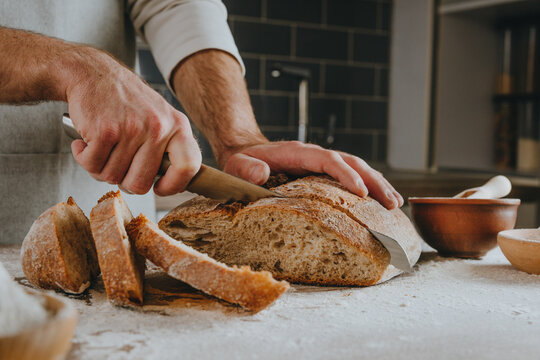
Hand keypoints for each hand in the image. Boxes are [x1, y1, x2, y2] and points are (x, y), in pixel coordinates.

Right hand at [66, 48, 200, 195]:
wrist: (94, 73)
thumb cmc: (127, 103)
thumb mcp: (160, 118)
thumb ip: (168, 148)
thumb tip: (173, 185)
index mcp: (178, 125)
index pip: (189, 166)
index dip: (174, 186)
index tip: (159, 188)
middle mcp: (158, 127)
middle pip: (140, 184)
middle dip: (124, 182)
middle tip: (118, 165)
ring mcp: (132, 129)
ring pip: (112, 176)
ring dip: (100, 168)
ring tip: (102, 147)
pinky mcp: (105, 131)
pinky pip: (92, 165)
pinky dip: (83, 158)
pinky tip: (86, 142)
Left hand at [222, 141, 402, 209]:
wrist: (245, 151)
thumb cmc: (242, 162)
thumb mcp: (237, 165)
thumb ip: (246, 169)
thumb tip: (260, 173)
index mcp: (298, 153)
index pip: (328, 160)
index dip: (346, 174)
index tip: (361, 192)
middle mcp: (315, 155)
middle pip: (352, 162)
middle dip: (374, 181)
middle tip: (392, 204)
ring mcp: (321, 162)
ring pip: (357, 168)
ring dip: (378, 184)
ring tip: (396, 205)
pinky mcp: (324, 172)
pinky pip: (351, 176)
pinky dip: (369, 187)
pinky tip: (381, 203)